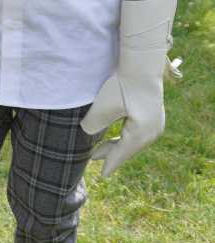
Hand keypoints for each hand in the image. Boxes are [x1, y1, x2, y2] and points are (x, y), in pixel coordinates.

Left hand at [81, 0, 178, 176]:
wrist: (142, 66)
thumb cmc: (122, 85)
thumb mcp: (103, 106)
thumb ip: (93, 124)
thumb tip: (87, 134)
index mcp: (140, 133)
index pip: (121, 153)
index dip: (110, 163)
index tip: (102, 176)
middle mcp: (152, 132)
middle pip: (128, 149)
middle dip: (111, 154)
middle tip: (94, 160)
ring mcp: (156, 124)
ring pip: (133, 141)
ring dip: (117, 145)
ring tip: (101, 150)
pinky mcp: (153, 116)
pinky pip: (137, 133)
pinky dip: (124, 137)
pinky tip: (117, 137)